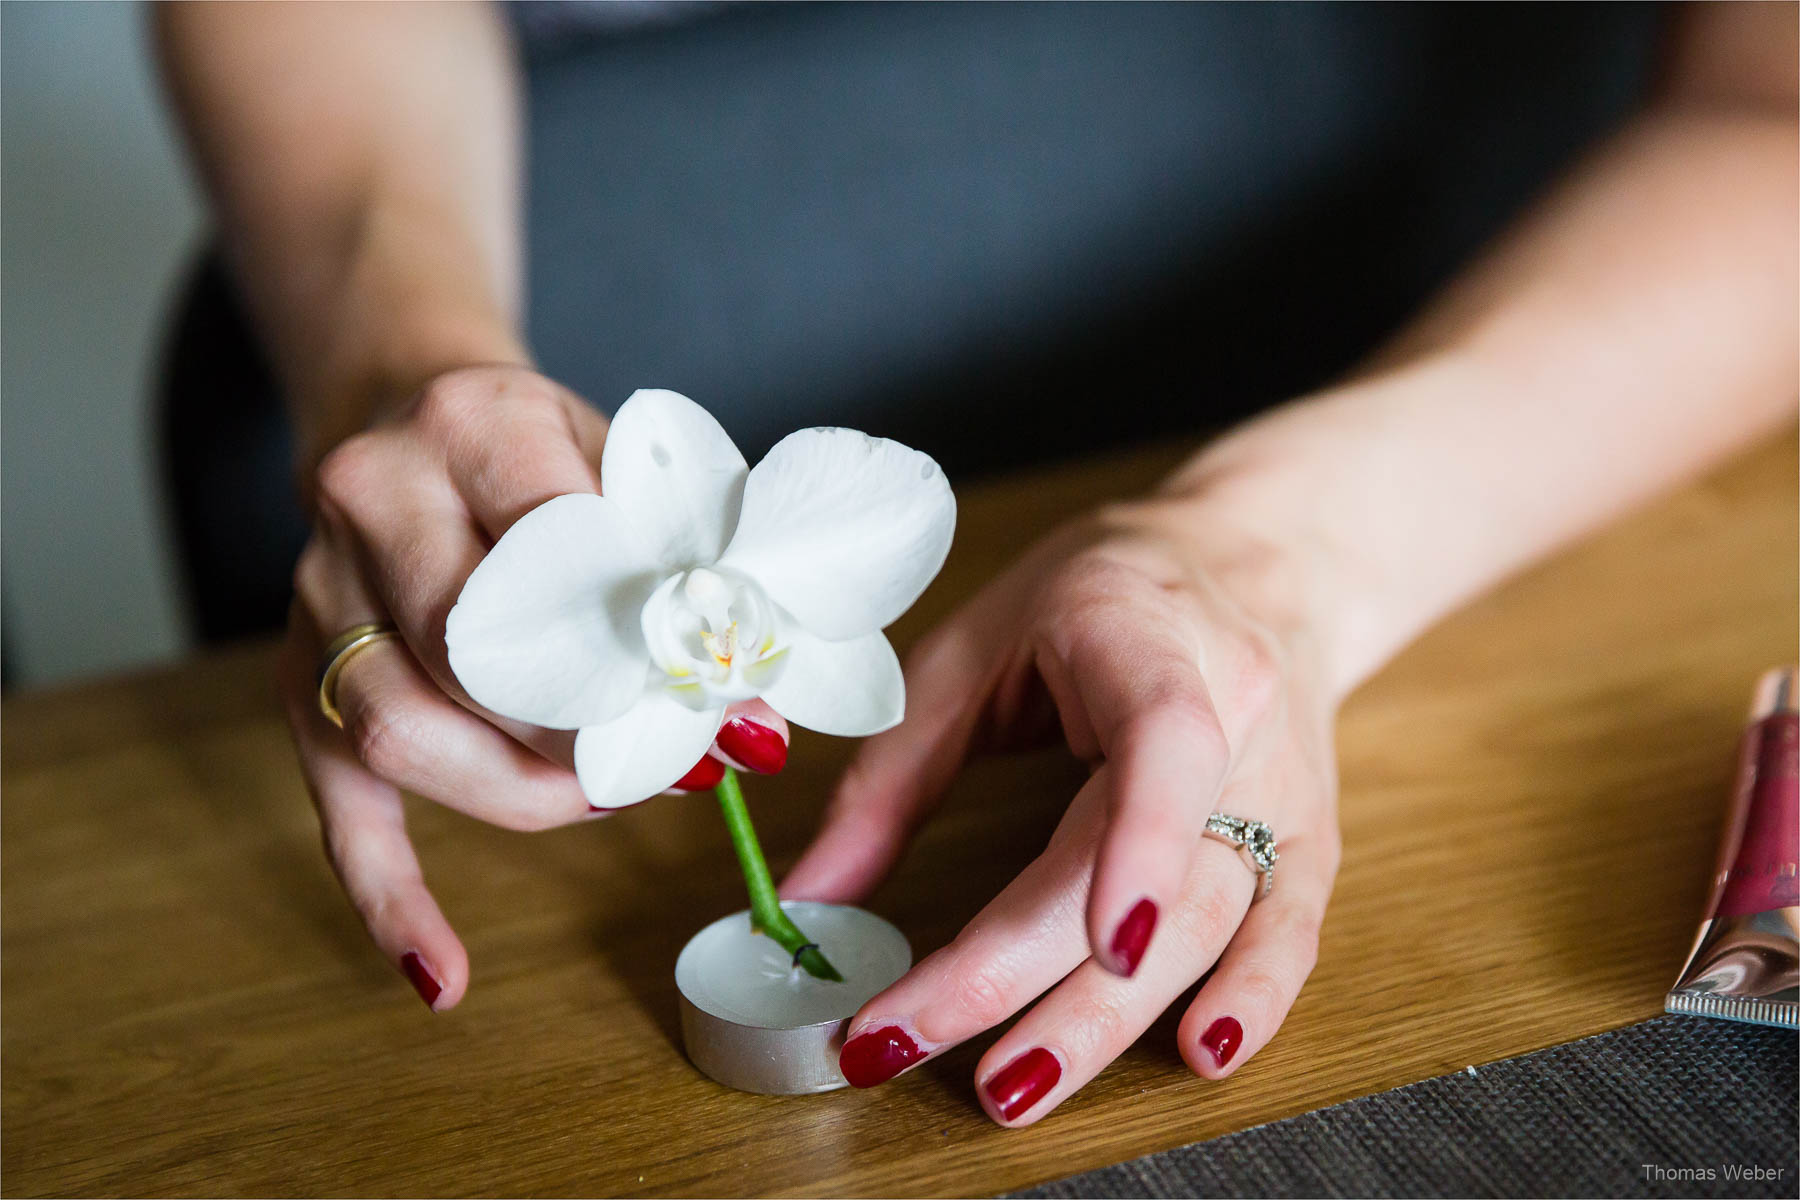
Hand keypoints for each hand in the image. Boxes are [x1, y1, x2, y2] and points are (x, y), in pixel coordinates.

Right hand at [276, 365, 787, 1009]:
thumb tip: (758, 709)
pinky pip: (334, 802)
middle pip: (464, 654)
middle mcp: (372, 500)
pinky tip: (444, 974)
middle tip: (665, 765)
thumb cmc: (543, 446)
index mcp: (474, 424)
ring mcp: (317, 595)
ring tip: (601, 798)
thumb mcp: (626, 460)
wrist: (404, 400)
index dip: (638, 648)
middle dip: (578, 734)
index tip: (715, 709)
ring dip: (516, 794)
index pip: (552, 553)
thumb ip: (690, 565)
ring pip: (393, 729)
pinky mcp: (294, 678)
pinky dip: (388, 896)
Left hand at [782, 498, 1341, 1122]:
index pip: (1167, 743)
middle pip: (1155, 870)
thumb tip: (808, 898)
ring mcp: (1282, 784)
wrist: (1251, 562)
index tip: (1099, 941)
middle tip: (915, 1040)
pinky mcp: (1305, 834)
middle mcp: (1238, 716)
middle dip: (1034, 976)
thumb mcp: (973, 644)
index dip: (1141, 845)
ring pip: (1216, 920)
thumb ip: (891, 771)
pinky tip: (1199, 1056)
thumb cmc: (1099, 590)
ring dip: (1113, 1018)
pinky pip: (1291, 932)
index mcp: (1149, 640)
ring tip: (1013, 1084)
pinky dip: (1251, 1002)